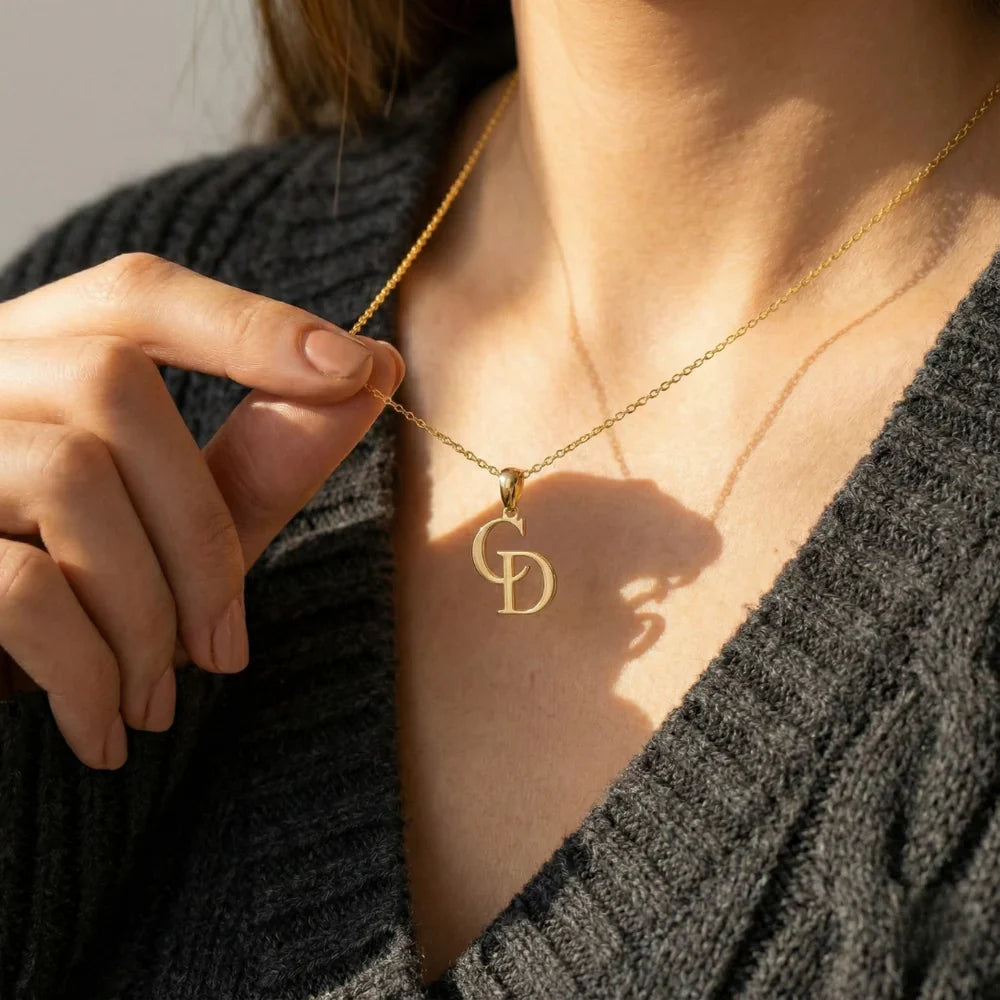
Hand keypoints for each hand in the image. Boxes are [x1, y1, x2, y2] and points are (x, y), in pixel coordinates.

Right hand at [0, 252, 404, 769]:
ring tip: (153, 703)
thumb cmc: (65, 620)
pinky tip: (102, 732)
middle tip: (225, 651)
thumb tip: (376, 367)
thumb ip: (261, 455)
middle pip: (111, 385)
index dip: (248, 325)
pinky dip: (86, 672)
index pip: (135, 295)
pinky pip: (18, 585)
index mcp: (26, 368)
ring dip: (148, 614)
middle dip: (200, 532)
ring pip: (71, 477)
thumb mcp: (173, 540)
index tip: (358, 368)